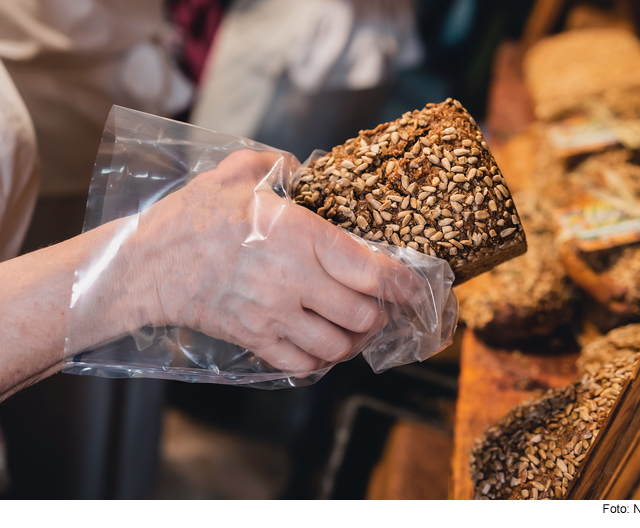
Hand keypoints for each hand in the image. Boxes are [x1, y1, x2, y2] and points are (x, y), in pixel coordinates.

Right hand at [135, 150, 416, 373]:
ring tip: (355, 327)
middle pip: (364, 314)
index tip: (414, 285)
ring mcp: (275, 316)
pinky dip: (322, 361)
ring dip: (355, 339)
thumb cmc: (193, 218)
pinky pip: (304, 365)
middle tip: (381, 304)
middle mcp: (294, 281)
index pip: (371, 270)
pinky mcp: (256, 339)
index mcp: (299, 236)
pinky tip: (322, 345)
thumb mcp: (237, 173)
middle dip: (381, 313)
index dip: (403, 283)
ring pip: (339, 345)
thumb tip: (304, 169)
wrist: (147, 265)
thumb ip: (279, 163)